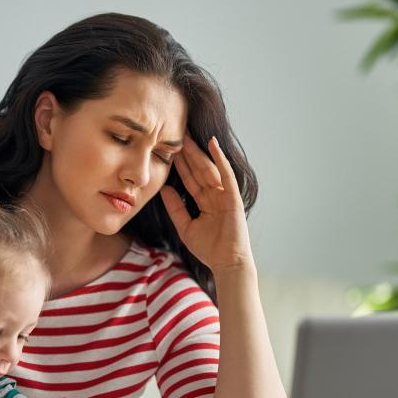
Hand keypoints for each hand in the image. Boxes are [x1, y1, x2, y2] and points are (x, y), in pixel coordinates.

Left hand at [160, 136, 254, 274]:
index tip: (168, 150)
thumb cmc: (209, 249)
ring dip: (198, 152)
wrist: (226, 263)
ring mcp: (225, 195)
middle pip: (198, 170)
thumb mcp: (185, 226)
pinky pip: (225, 174)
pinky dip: (219, 159)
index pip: (190, 179)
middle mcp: (215, 195)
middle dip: (187, 153)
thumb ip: (175, 207)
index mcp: (205, 202)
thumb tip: (164, 189)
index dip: (180, 165)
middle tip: (175, 134)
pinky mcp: (233, 197)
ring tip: (187, 136)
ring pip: (209, 169)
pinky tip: (212, 144)